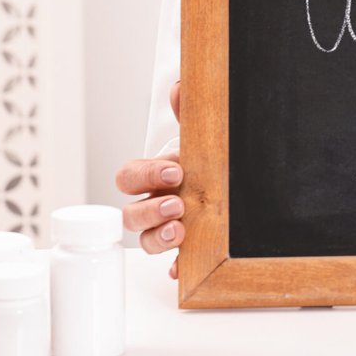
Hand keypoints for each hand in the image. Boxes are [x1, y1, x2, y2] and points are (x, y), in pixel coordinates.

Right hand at [114, 80, 184, 279]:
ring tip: (179, 231)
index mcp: (151, 176)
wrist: (226, 182)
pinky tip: (184, 269)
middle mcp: (152, 204)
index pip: (128, 177)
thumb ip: (187, 115)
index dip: (146, 175)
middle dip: (150, 210)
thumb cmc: (202, 161)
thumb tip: (181, 86)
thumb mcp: (197, 139)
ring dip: (157, 238)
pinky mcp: (183, 250)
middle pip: (129, 215)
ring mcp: (165, 229)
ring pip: (143, 240)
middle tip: (177, 204)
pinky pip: (172, 265)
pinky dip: (177, 267)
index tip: (175, 171)